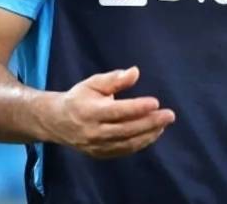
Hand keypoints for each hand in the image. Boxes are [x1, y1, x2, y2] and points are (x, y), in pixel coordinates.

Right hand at [43, 66, 174, 158]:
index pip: (117, 111)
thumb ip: (114, 79)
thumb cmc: (78, 98)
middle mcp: (94, 131)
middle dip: (150, 122)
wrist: (57, 122)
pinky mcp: (101, 154)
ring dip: (148, 134)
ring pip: (128, 143)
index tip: (156, 102)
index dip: (137, 108)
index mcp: (90, 111)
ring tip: (163, 124)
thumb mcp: (92, 83)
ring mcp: (97, 145)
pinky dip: (141, 143)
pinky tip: (152, 133)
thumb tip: (135, 72)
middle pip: (126, 129)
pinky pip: (124, 150)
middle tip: (169, 115)